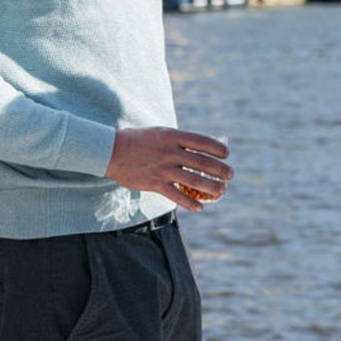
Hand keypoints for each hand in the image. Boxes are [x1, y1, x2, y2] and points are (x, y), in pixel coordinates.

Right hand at [106, 127, 232, 211]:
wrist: (111, 151)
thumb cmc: (137, 141)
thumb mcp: (159, 133)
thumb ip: (177, 141)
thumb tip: (199, 150)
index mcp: (172, 136)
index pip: (202, 141)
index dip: (218, 148)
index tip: (227, 154)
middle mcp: (169, 152)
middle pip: (202, 162)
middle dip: (220, 170)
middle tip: (230, 175)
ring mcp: (163, 169)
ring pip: (194, 181)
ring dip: (212, 187)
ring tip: (222, 191)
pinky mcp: (155, 184)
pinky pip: (177, 196)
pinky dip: (191, 203)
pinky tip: (200, 207)